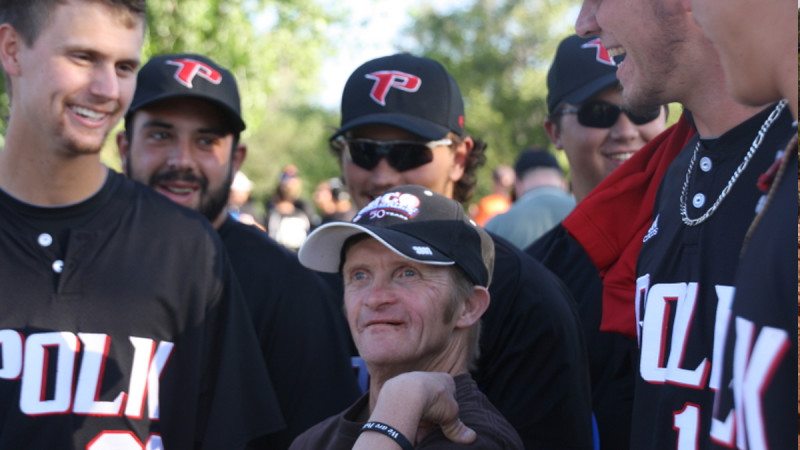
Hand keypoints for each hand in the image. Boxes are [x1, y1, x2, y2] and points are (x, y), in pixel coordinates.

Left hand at [354, 372, 475, 448]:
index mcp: (446, 379)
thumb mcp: (451, 415)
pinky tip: (407, 422)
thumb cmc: (434, 400)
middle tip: (431, 427)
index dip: (448, 410)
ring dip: (419, 414)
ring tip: (418, 428)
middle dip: (433, 414)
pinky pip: (404, 402)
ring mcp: (413, 379)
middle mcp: (429, 376)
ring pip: (418, 401)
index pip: (451, 395)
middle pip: (433, 399)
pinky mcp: (398, 387)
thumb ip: (459, 427)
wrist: (406, 393)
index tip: (445, 421)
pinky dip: (406, 413)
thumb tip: (472, 438)